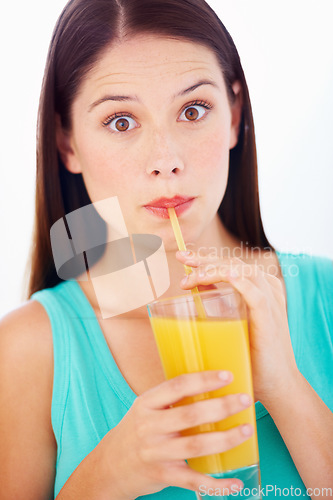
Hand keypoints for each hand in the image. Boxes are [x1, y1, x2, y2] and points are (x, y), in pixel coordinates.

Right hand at [99, 371, 251, 497]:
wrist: (110, 466)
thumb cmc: (136, 431)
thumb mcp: (145, 408)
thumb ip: (170, 398)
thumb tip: (210, 383)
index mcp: (147, 403)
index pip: (177, 386)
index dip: (203, 380)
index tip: (227, 375)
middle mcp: (149, 426)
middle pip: (190, 415)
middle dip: (221, 407)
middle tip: (245, 400)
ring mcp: (155, 452)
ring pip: (195, 446)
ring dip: (225, 439)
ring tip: (246, 430)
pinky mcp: (163, 475)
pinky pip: (193, 480)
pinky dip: (216, 484)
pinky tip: (236, 483)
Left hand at [176, 251, 299, 405]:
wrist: (275, 386)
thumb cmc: (252, 356)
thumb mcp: (233, 323)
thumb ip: (221, 302)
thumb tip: (196, 286)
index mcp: (258, 290)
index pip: (231, 264)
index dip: (207, 257)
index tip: (183, 257)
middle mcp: (266, 292)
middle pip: (235, 264)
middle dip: (206, 259)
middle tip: (182, 258)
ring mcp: (270, 305)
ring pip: (245, 273)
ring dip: (217, 270)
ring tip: (195, 275)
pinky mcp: (270, 322)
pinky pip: (257, 296)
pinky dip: (243, 284)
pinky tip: (228, 277)